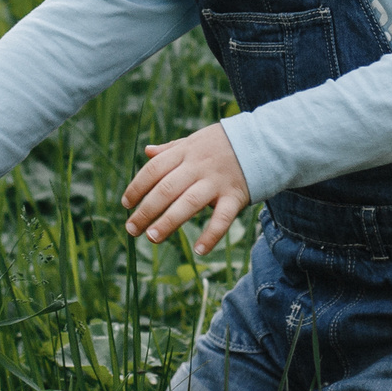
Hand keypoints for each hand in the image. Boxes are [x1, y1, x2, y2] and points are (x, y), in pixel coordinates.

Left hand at [122, 123, 249, 255]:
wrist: (265, 140)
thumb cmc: (224, 144)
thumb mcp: (196, 140)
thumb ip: (171, 148)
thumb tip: (146, 151)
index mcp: (185, 152)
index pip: (154, 169)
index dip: (137, 186)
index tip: (126, 204)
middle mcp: (198, 166)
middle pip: (166, 189)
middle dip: (146, 210)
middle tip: (132, 229)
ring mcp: (217, 181)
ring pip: (188, 203)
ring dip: (168, 222)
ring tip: (152, 238)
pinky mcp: (236, 195)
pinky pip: (222, 217)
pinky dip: (211, 234)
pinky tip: (199, 250)